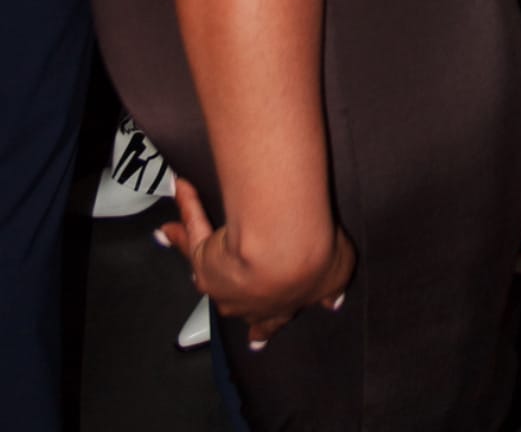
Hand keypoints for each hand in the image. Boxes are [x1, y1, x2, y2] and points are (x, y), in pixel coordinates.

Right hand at [156, 176, 354, 350]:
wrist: (283, 251)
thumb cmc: (313, 262)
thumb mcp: (338, 274)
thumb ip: (333, 287)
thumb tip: (332, 301)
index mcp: (278, 308)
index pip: (270, 321)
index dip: (262, 329)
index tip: (255, 340)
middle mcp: (245, 301)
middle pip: (232, 296)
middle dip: (228, 283)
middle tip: (221, 271)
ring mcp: (220, 282)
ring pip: (205, 263)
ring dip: (195, 244)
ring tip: (176, 229)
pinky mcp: (203, 258)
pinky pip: (193, 230)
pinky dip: (187, 210)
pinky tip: (183, 188)